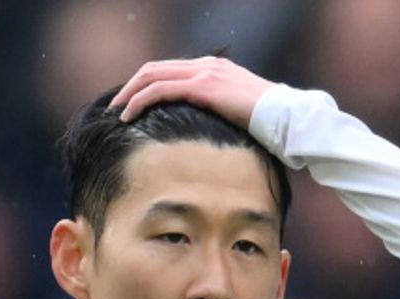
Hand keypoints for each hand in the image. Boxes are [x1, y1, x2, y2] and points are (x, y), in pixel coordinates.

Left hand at [110, 56, 275, 127]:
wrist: (286, 117)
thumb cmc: (265, 123)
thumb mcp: (235, 113)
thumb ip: (215, 112)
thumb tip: (198, 132)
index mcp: (213, 68)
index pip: (169, 70)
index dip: (144, 85)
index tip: (129, 104)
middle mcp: (206, 65)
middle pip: (154, 68)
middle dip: (130, 87)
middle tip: (113, 107)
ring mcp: (204, 72)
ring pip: (152, 76)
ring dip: (128, 94)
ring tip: (115, 113)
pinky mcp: (203, 86)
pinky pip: (160, 90)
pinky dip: (138, 102)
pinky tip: (127, 117)